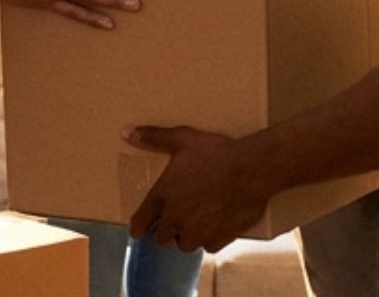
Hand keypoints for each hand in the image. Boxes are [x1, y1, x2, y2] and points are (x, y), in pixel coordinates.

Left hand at [123, 125, 273, 252]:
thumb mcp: (183, 139)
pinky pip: (207, 246)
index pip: (140, 223)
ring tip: (198, 220)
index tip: (140, 229)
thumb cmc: (216, 153)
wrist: (252, 169)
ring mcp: (196, 233)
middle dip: (166, 230)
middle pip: (161, 238)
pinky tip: (217, 222)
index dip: (139, 227)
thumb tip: (126, 132)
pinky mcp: (216, 240)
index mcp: (162, 197)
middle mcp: (175, 219)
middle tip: (177, 217)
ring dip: (188, 235)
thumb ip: (153, 138)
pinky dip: (210, 237)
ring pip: (184, 244)